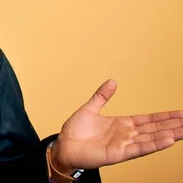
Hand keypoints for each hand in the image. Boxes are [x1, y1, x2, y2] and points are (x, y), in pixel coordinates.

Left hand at [51, 79, 182, 172]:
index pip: (149, 120)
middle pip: (155, 129)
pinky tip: (168, 141)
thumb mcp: (90, 108)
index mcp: (122, 124)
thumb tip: (112, 81)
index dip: (165, 117)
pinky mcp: (118, 154)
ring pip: (152, 139)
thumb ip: (102, 96)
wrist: (64, 146)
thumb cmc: (75, 131)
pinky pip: (139, 149)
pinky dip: (154, 145)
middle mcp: (127, 135)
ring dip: (169, 135)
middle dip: (173, 125)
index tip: (181, 114)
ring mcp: (124, 145)